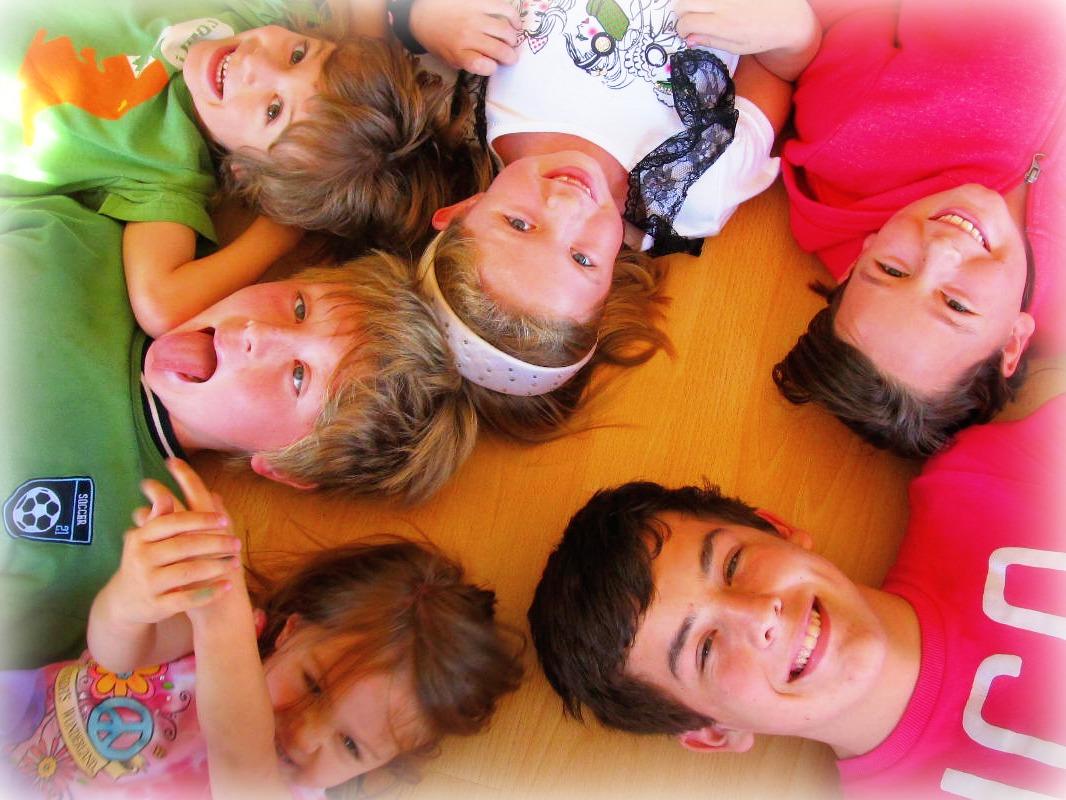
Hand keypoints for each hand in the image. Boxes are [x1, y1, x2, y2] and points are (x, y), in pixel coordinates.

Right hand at [110, 460, 240, 626]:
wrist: (124, 601)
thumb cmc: (144, 561)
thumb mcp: (146, 538)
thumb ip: (160, 518)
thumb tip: (166, 494)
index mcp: (141, 537)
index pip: (173, 522)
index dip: (200, 520)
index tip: (224, 519)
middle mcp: (141, 559)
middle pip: (184, 546)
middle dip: (215, 543)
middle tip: (236, 543)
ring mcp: (148, 583)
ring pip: (188, 572)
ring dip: (216, 567)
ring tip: (236, 563)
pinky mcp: (156, 606)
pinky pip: (187, 599)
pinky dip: (209, 593)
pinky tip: (227, 587)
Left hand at [410, 0, 521, 75]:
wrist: (423, 14)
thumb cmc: (438, 40)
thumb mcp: (448, 59)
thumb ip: (467, 63)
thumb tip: (491, 64)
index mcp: (459, 53)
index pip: (486, 66)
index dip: (493, 67)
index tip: (493, 65)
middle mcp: (468, 36)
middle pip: (500, 50)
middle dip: (510, 57)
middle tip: (510, 57)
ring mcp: (475, 17)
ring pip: (505, 30)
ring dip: (513, 39)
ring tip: (511, 42)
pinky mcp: (479, 2)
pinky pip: (504, 8)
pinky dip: (514, 17)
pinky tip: (515, 24)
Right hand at [673, 0, 818, 79]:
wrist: (789, 17)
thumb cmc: (763, 36)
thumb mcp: (737, 47)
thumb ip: (711, 41)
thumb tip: (688, 38)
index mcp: (723, 24)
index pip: (685, 22)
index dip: (682, 29)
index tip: (687, 33)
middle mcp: (723, 4)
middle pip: (683, 3)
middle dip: (682, 13)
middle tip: (692, 19)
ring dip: (693, 3)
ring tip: (704, 10)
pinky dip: (709, 0)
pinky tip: (717, 6)